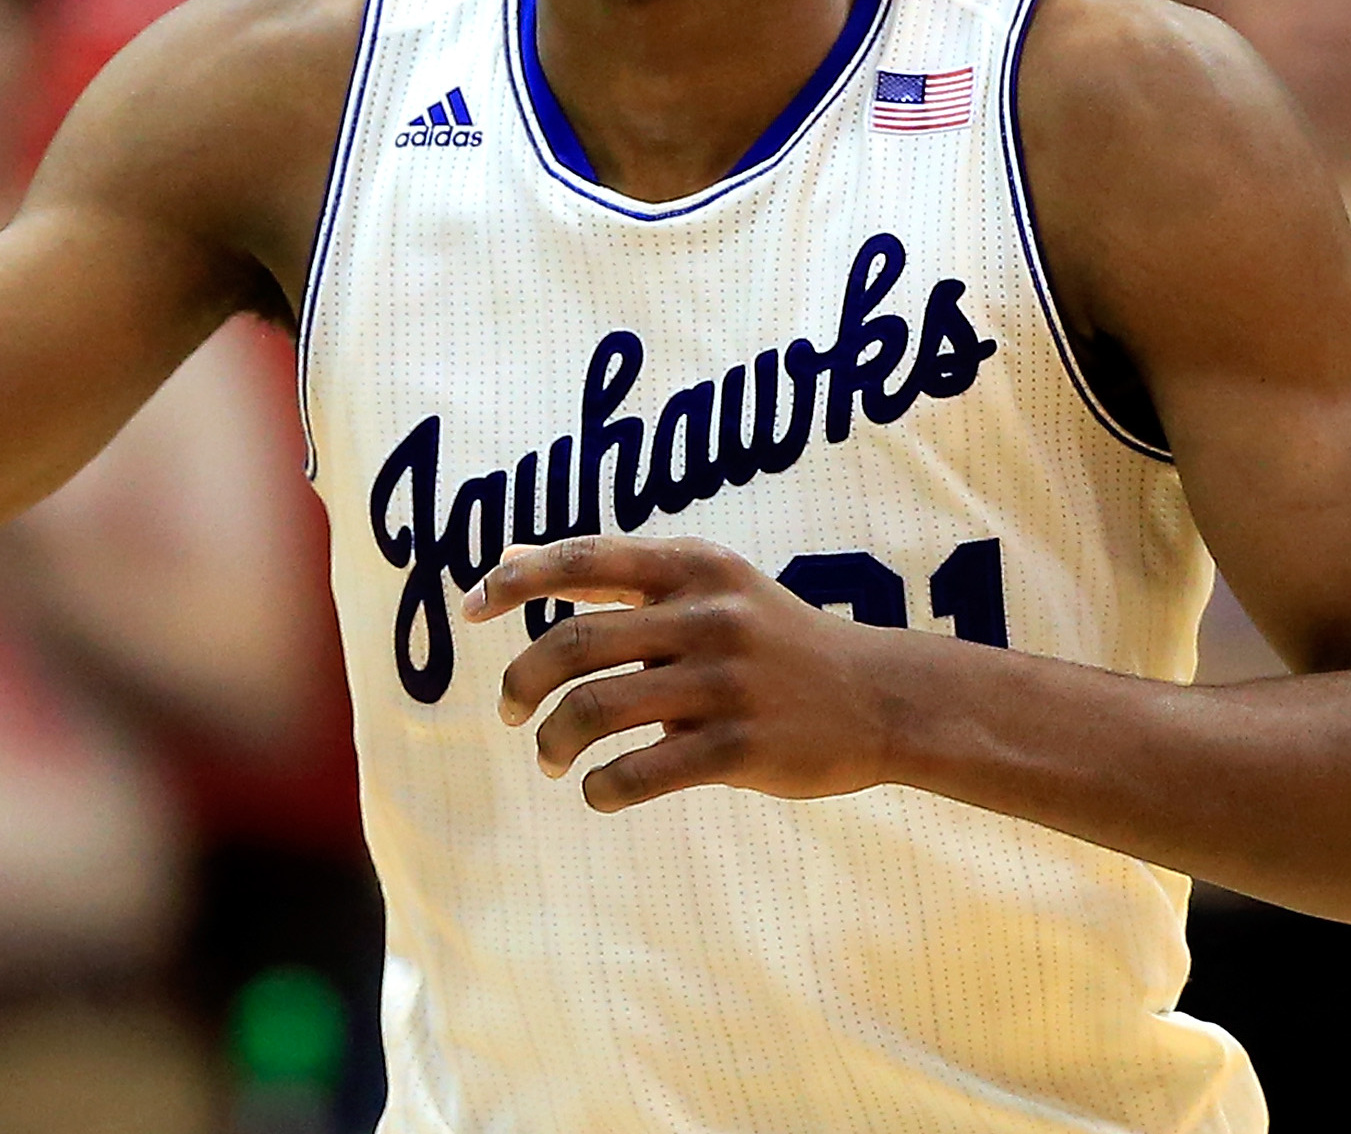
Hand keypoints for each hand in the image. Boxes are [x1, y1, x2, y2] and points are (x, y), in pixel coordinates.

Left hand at [462, 536, 907, 813]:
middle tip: (507, 712)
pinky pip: (640, 772)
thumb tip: (508, 561)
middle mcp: (707, 614)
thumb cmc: (771, 640)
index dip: (515, 581)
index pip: (582, 559)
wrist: (879, 697)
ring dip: (553, 741)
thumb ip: (618, 576)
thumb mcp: (708, 585)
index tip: (470, 608)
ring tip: (549, 759)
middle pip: (573, 644)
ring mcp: (725, 682)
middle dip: (520, 682)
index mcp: (693, 565)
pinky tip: (599, 791)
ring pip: (595, 711)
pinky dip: (602, 788)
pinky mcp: (741, 747)